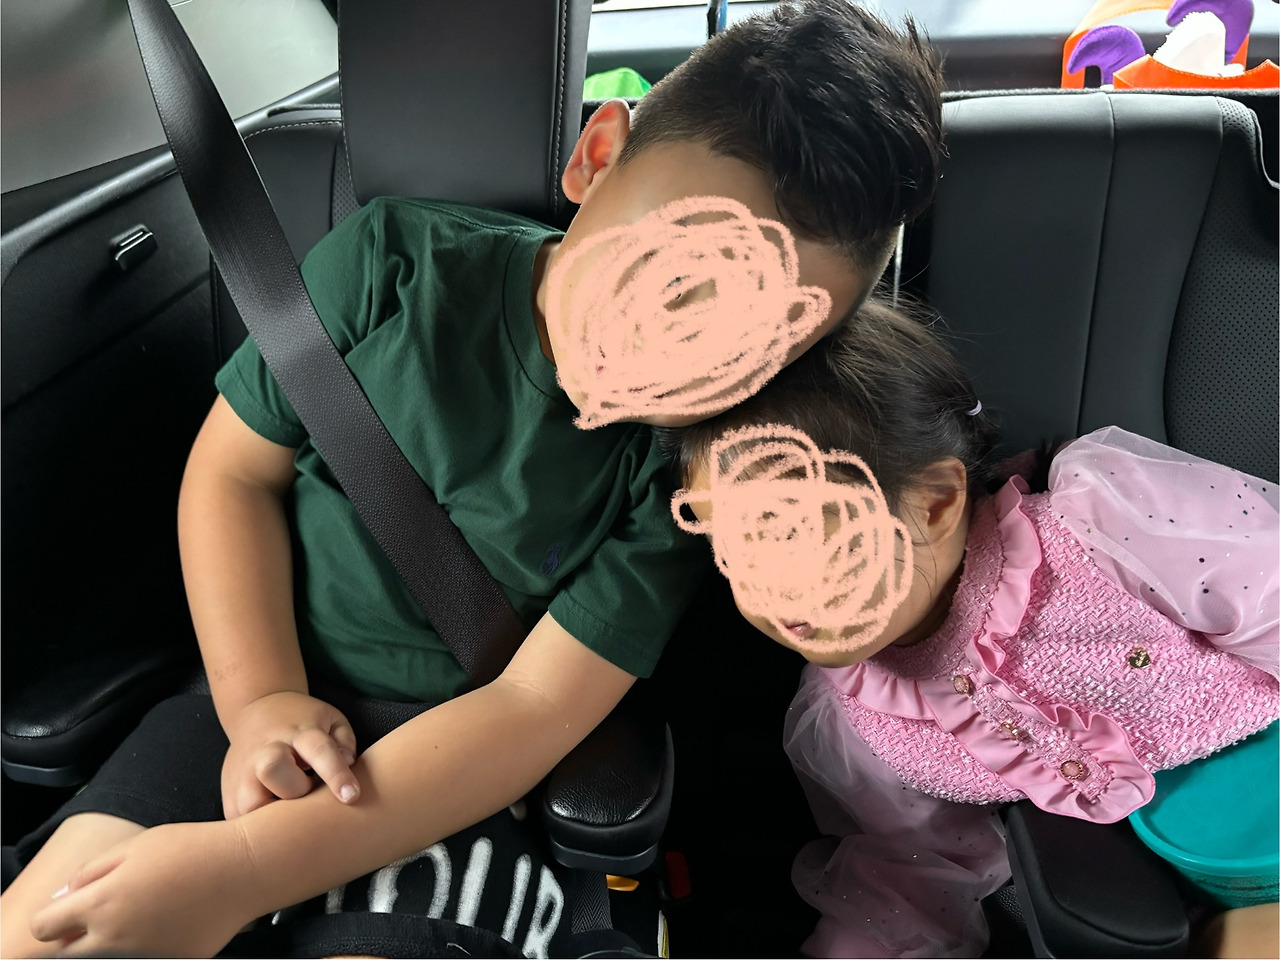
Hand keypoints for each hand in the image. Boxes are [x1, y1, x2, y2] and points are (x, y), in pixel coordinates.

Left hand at [29, 820, 256, 957]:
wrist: (244, 871)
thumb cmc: (191, 849)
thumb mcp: (135, 846)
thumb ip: (89, 873)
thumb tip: (61, 898)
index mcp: (101, 904)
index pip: (43, 928)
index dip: (51, 917)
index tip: (66, 909)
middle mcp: (114, 939)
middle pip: (65, 955)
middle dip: (71, 938)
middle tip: (97, 916)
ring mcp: (142, 957)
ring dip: (105, 945)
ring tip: (135, 917)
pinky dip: (143, 948)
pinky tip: (165, 924)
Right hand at [221, 690, 358, 817]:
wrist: (256, 711)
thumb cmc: (302, 723)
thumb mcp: (331, 720)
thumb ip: (344, 743)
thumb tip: (347, 768)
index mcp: (299, 734)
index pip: (319, 751)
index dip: (336, 774)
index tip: (351, 796)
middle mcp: (267, 752)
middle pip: (273, 770)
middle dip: (295, 790)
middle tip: (307, 793)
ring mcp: (243, 775)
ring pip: (249, 804)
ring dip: (272, 819)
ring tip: (289, 817)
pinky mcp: (229, 796)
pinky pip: (240, 824)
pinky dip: (257, 833)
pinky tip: (273, 830)